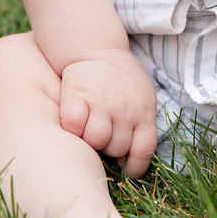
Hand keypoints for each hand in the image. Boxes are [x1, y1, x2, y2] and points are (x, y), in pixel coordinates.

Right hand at [58, 49, 157, 178]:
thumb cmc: (119, 80)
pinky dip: (71, 127)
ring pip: (96, 141)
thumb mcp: (141, 97)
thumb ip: (140, 126)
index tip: (126, 170)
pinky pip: (73, 126)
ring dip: (90, 139)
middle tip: (103, 130)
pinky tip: (74, 120)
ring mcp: (100, 103)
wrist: (95, 47)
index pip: (144, 150)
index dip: (135, 167)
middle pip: (116, 149)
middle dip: (109, 146)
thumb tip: (128, 164)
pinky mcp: (76, 97)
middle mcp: (124, 109)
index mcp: (144, 111)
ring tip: (89, 125)